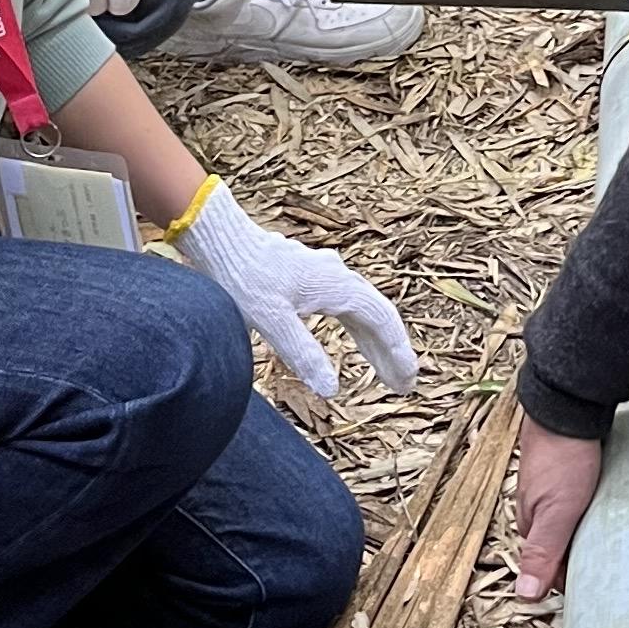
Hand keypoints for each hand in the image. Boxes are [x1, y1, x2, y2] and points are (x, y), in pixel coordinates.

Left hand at [179, 178, 418, 397]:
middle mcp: (337, 277)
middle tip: (404, 385)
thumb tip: (333, 389)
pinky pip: (345, 304)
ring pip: (361, 310)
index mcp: (336, 286)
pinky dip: (357, 327)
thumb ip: (303, 354)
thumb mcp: (271, 321)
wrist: (220, 238)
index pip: (381, 320)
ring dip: (375, 341)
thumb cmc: (243, 278)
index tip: (408, 381)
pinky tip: (357, 340)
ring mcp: (324, 274)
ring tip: (386, 372)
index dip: (397, 352)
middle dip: (391, 351)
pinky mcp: (309, 276)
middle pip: (377, 315)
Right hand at [513, 421, 604, 598]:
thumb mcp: (556, 512)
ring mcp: (551, 483)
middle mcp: (537, 503)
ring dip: (586, 532)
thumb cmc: (563, 458)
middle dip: (579, 556)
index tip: (597, 590)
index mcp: (530, 520)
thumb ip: (543, 552)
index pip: (549, 564)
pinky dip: (591, 508)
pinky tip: (608, 509)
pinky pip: (579, 497)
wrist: (567, 402)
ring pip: (569, 519)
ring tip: (613, 542)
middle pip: (558, 542)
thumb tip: (525, 596)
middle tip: (610, 568)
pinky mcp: (568, 466)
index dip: (570, 580)